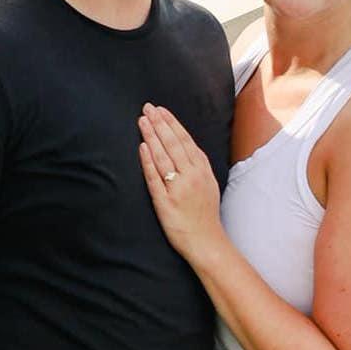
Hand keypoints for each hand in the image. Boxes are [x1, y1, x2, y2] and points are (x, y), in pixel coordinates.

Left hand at [137, 103, 223, 261]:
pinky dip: (148, 161)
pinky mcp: (165, 202)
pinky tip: (142, 147)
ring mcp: (178, 188)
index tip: (160, 110)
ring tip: (142, 121)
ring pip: (163, 156)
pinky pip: (155, 178)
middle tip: (147, 108)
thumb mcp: (208, 183)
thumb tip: (185, 145)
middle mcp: (192, 176)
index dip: (171, 123)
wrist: (207, 241)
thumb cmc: (205, 213)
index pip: (185, 140)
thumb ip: (197, 164)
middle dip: (159, 123)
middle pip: (173, 144)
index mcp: (202, 170)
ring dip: (152, 136)